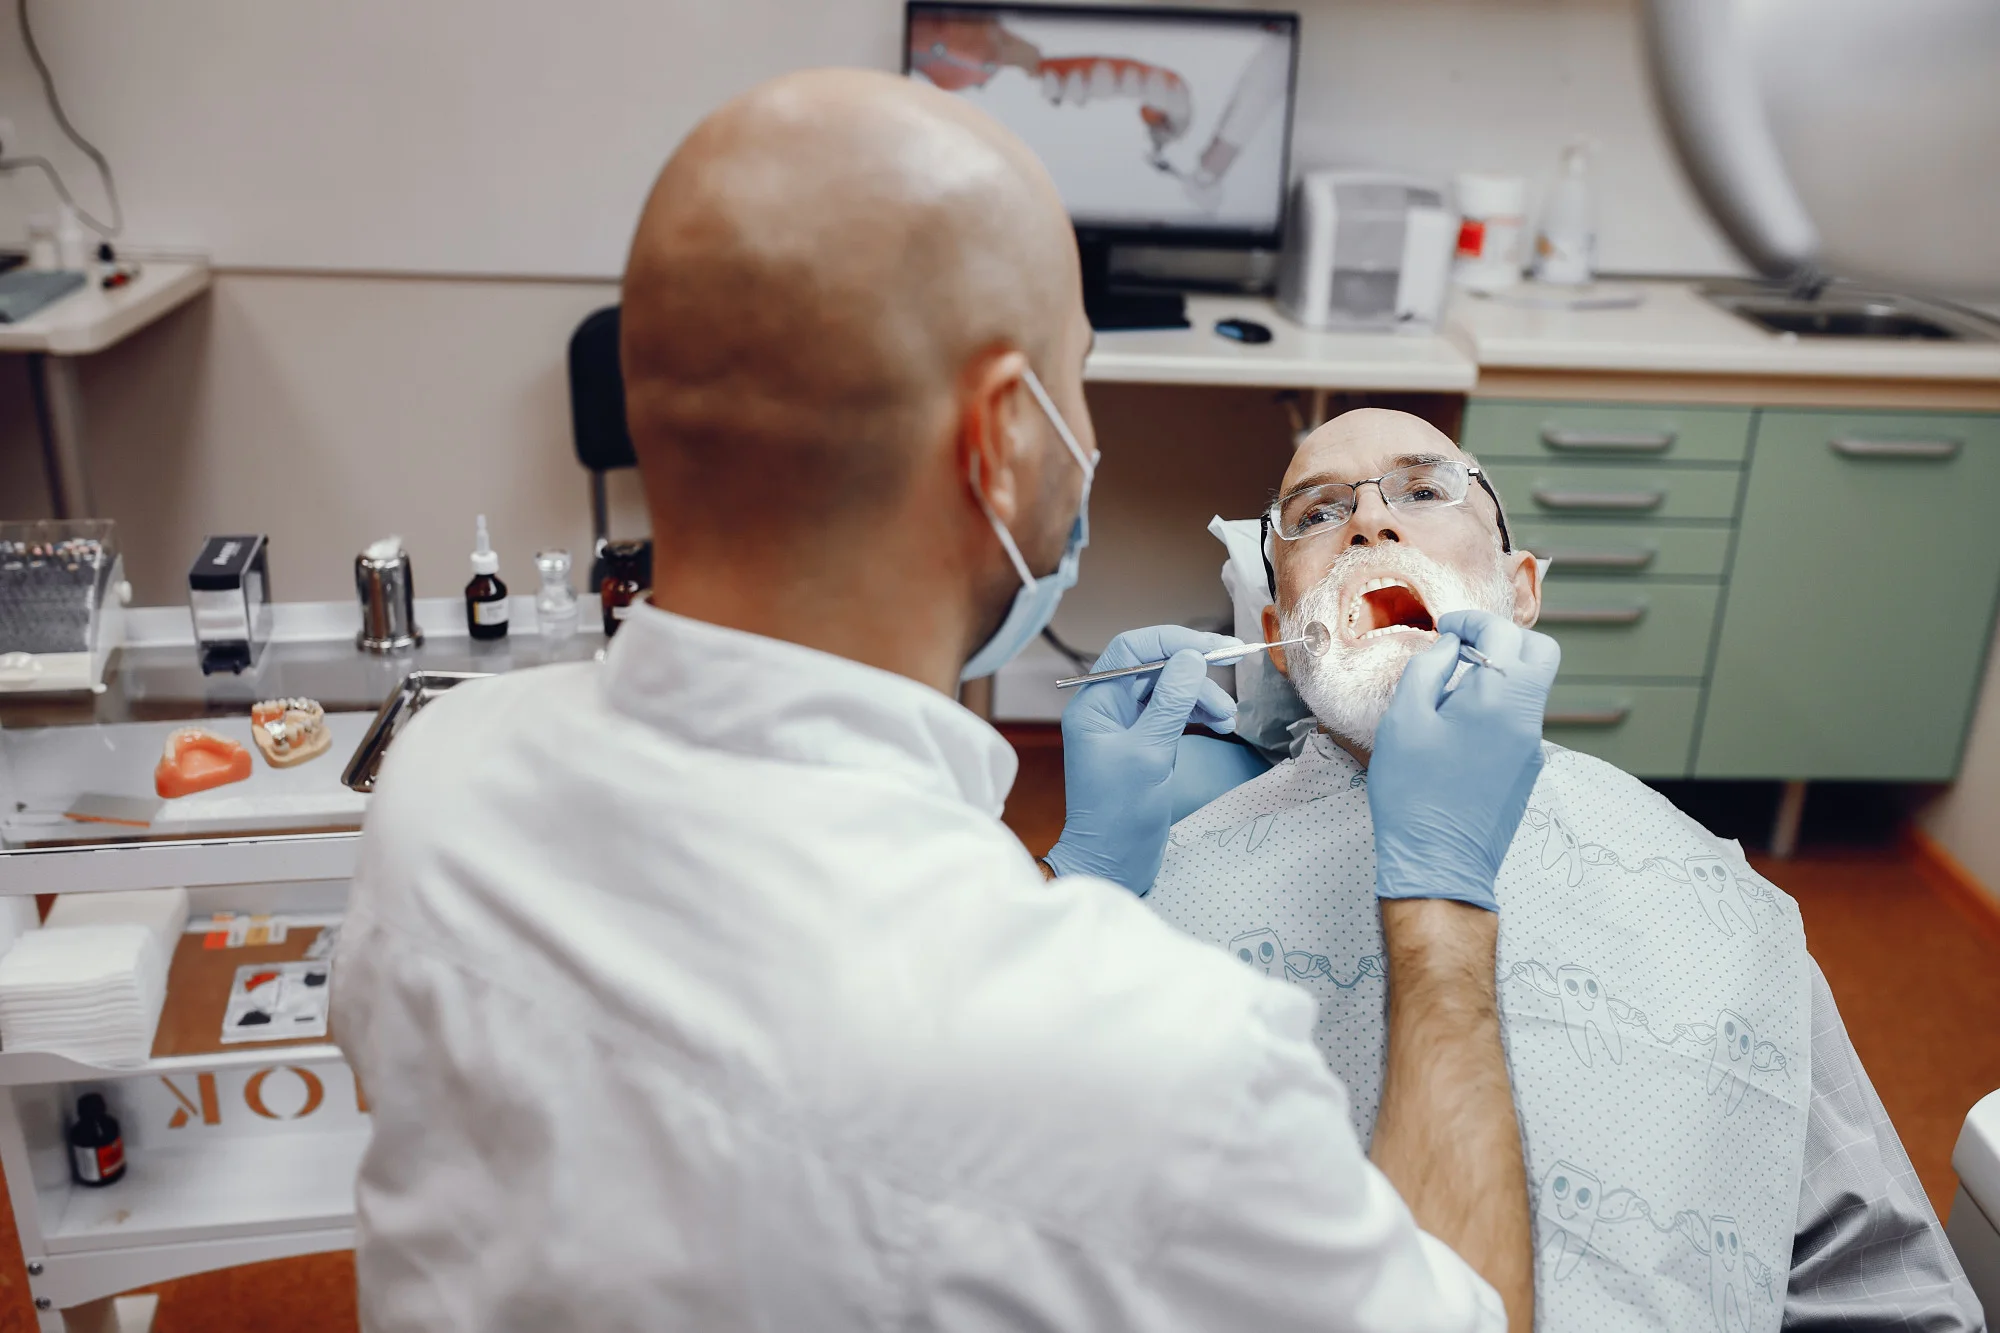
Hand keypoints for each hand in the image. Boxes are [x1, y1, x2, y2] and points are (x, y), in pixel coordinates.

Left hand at [1045, 625, 1238, 892]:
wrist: (1112, 864)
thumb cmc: (1120, 815)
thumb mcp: (1149, 754)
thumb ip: (1171, 703)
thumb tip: (1190, 658)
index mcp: (1095, 704)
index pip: (1133, 649)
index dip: (1175, 641)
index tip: (1216, 649)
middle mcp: (1107, 709)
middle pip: (1155, 668)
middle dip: (1195, 676)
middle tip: (1230, 689)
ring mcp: (1126, 728)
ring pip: (1169, 691)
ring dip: (1202, 698)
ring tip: (1227, 720)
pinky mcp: (1144, 746)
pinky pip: (1173, 714)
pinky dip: (1197, 715)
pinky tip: (1220, 725)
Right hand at [1368, 610, 1559, 910]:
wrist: (1439, 861)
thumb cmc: (1414, 794)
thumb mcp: (1403, 720)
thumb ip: (1428, 670)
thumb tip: (1449, 648)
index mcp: (1499, 698)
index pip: (1503, 633)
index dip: (1473, 622)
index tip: (1447, 628)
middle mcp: (1526, 718)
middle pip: (1540, 653)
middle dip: (1503, 639)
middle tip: (1462, 648)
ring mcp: (1532, 746)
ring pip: (1530, 686)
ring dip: (1498, 673)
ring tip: (1449, 693)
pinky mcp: (1526, 769)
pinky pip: (1519, 718)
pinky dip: (1496, 705)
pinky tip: (1458, 728)